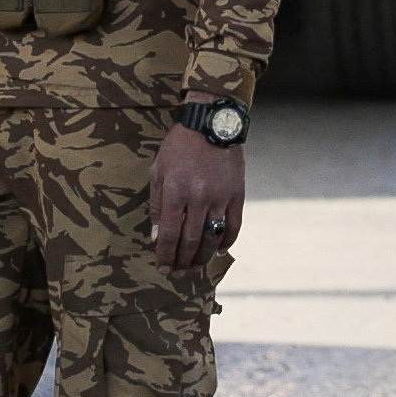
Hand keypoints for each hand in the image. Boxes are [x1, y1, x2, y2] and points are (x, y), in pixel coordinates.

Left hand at [149, 125, 244, 272]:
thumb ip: (158, 205)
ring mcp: (220, 197)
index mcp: (176, 191)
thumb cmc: (180, 146)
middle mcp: (199, 197)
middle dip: (182, 262)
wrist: (212, 122)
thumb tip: (158, 236)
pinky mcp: (237, 194)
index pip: (169, 234)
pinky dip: (227, 242)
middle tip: (177, 274)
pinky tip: (218, 251)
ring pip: (212, 238)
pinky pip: (233, 226)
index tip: (162, 268)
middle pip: (190, 241)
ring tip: (194, 268)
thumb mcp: (159, 170)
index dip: (165, 256)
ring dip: (202, 258)